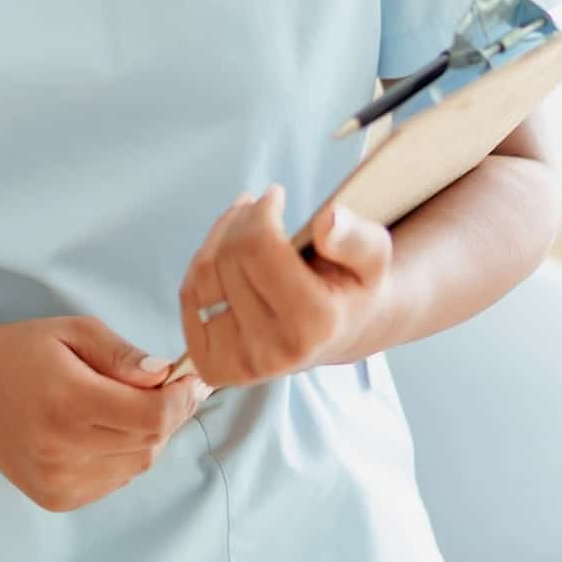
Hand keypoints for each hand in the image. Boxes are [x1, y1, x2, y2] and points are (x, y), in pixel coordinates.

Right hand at [0, 315, 211, 512]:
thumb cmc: (24, 352)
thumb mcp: (75, 332)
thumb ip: (123, 355)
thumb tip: (166, 376)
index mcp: (69, 403)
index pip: (153, 416)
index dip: (183, 399)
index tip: (193, 379)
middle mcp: (63, 450)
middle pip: (151, 442)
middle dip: (169, 414)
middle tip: (165, 387)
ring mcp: (59, 481)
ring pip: (138, 466)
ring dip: (146, 436)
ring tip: (123, 406)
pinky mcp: (57, 498)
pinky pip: (115, 480)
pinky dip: (123, 456)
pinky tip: (101, 431)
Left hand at [176, 185, 393, 388]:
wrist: (338, 333)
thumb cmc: (353, 287)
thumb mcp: (373, 258)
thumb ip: (356, 238)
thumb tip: (327, 221)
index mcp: (313, 325)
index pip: (257, 247)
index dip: (261, 210)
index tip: (274, 195)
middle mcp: (273, 352)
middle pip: (228, 258)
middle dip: (241, 219)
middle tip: (260, 206)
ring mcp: (238, 364)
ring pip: (202, 275)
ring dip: (219, 237)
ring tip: (243, 223)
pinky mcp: (213, 366)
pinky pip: (189, 299)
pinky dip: (203, 266)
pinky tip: (226, 255)